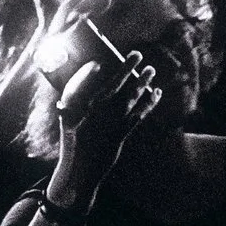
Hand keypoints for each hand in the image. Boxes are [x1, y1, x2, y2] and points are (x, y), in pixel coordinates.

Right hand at [51, 42, 161, 196]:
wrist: (79, 172)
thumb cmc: (73, 142)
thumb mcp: (68, 119)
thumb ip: (75, 97)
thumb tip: (94, 71)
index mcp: (78, 110)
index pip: (87, 82)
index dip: (96, 71)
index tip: (103, 62)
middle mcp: (95, 114)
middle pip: (115, 84)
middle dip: (127, 67)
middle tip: (137, 54)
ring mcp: (110, 124)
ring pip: (131, 96)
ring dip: (143, 81)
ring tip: (151, 70)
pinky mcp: (121, 134)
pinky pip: (139, 114)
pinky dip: (150, 102)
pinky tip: (157, 93)